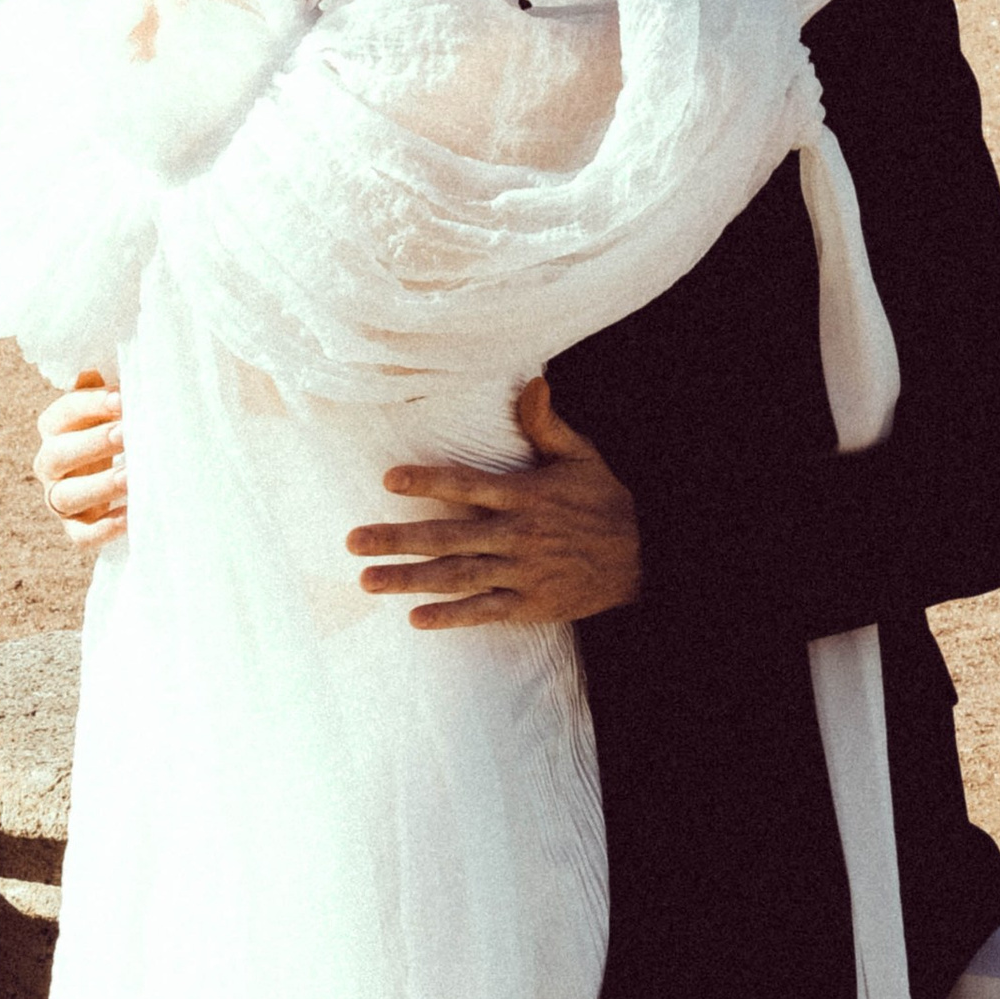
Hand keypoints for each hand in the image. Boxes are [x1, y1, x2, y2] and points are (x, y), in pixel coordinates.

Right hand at [34, 380, 126, 554]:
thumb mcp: (110, 405)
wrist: (116, 476)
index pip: (63, 413)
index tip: (122, 399)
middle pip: (57, 455)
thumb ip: (106, 385)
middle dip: (92, 443)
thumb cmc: (116, 428)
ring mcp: (57, 498)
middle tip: (127, 433)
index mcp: (54, 427)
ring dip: (99, 487)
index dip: (90, 405)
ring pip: (65, 497)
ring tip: (132, 476)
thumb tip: (103, 363)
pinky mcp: (75, 529)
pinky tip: (129, 517)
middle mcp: (48, 463)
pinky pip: (81, 536)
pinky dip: (103, 530)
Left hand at [347, 379, 640, 629]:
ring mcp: (523, 574)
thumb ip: (547, 423)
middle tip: (352, 541)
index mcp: (526, 496)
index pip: (468, 486)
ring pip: (457, 577)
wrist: (647, 559)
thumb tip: (531, 381)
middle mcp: (518, 536)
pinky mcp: (530, 606)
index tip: (388, 480)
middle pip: (449, 537)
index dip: (428, 482)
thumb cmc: (606, 502)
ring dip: (410, 580)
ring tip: (368, 580)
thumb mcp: (582, 456)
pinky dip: (452, 617)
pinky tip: (415, 618)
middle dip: (398, 539)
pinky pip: (485, 611)